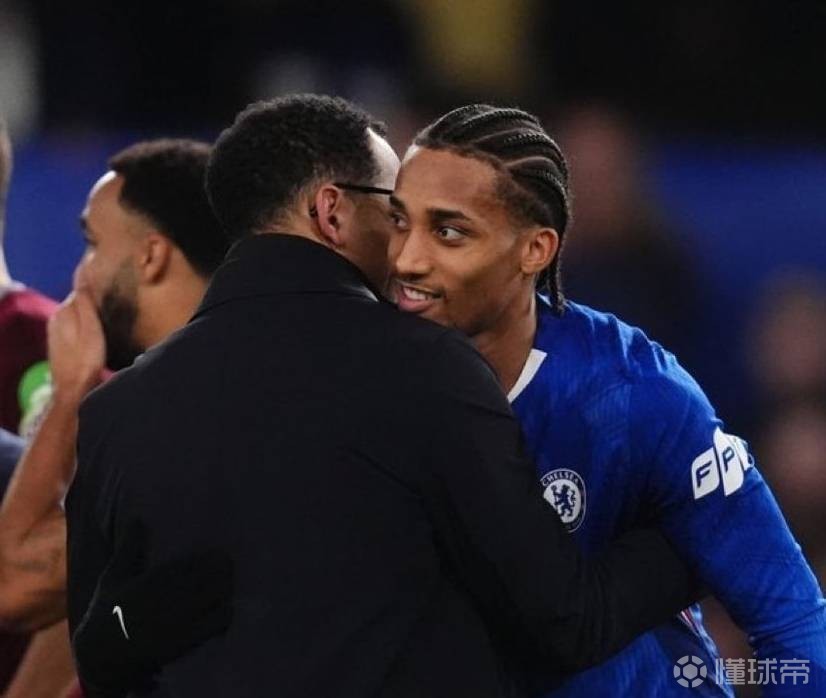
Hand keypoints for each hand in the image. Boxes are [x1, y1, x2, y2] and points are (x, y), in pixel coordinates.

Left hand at [47, 286, 104, 404]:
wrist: (73, 390)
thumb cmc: (86, 360)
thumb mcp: (91, 329)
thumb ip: (86, 304)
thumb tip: (83, 279)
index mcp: (63, 312)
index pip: (80, 291)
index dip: (96, 292)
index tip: (113, 295)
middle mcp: (56, 320)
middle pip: (78, 305)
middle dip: (93, 305)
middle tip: (114, 308)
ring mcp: (56, 334)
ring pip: (77, 318)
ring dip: (90, 318)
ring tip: (108, 322)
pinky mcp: (61, 346)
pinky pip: (75, 330)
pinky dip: (85, 330)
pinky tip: (97, 338)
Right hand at [72, 523, 232, 696]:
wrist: (100, 658)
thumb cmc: (107, 612)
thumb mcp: (112, 577)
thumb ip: (128, 548)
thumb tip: (137, 518)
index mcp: (152, 579)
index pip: (191, 562)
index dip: (210, 556)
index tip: (219, 551)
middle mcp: (167, 597)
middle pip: (209, 577)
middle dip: (223, 569)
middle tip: (228, 565)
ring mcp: (178, 620)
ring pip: (216, 596)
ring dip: (225, 588)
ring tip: (228, 583)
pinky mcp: (184, 641)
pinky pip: (215, 623)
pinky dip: (225, 614)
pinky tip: (225, 609)